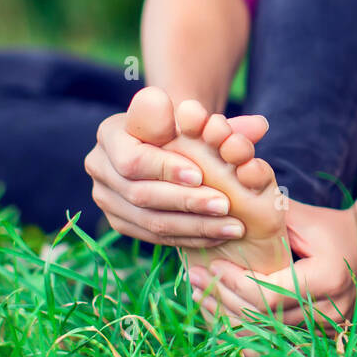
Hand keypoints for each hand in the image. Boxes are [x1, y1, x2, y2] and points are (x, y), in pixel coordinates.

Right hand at [84, 105, 266, 247]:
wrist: (167, 146)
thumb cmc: (182, 127)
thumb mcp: (195, 118)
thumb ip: (223, 122)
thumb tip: (258, 126)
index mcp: (110, 134)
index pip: (133, 159)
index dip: (165, 169)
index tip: (200, 175)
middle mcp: (99, 167)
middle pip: (141, 194)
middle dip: (187, 202)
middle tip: (225, 206)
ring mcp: (106, 199)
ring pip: (149, 221)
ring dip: (194, 226)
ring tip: (231, 226)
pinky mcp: (119, 222)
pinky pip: (153, 236)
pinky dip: (188, 237)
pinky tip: (219, 235)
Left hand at [189, 200, 356, 330]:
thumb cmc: (331, 227)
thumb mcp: (302, 217)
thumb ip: (267, 214)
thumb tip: (225, 200)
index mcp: (327, 278)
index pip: (269, 294)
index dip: (235, 284)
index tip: (211, 266)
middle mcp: (330, 310)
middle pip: (263, 318)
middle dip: (224, 299)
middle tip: (195, 279)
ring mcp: (326, 329)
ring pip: (265, 335)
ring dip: (228, 317)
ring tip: (201, 295)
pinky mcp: (319, 337)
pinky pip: (274, 341)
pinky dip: (245, 331)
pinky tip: (222, 315)